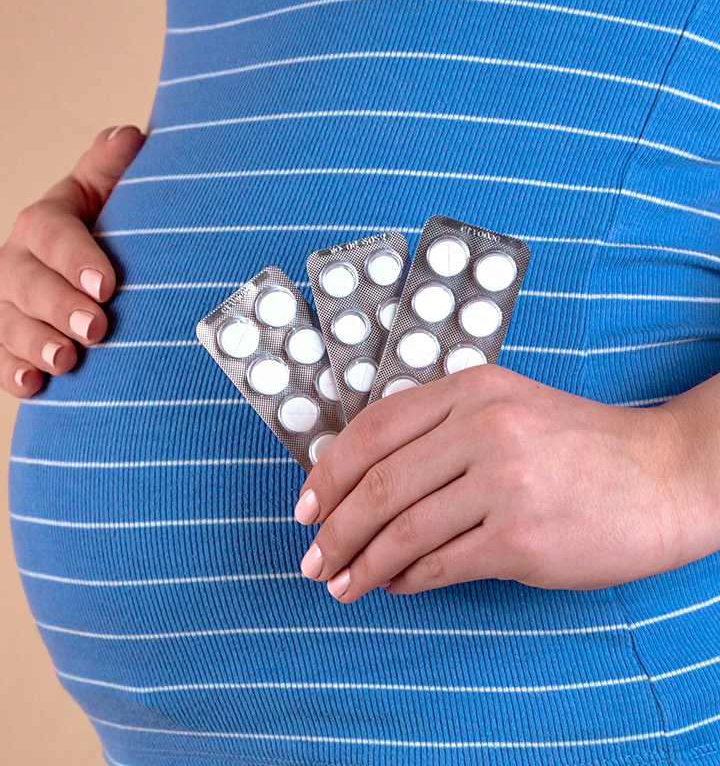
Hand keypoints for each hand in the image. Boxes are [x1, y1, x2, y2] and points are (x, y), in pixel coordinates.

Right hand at [0, 126, 144, 396]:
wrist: (94, 286)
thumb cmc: (112, 236)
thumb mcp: (113, 198)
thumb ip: (114, 169)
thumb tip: (128, 136)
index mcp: (43, 222)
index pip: (49, 232)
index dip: (75, 257)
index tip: (107, 283)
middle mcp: (14, 262)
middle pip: (26, 282)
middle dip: (60, 306)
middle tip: (97, 327)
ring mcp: (3, 307)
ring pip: (8, 324)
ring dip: (36, 343)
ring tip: (67, 361)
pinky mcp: (2, 347)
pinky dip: (12, 375)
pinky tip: (32, 386)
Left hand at [293, 365, 719, 602]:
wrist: (670, 476)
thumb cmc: (580, 448)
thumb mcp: (507, 409)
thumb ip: (437, 434)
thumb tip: (358, 491)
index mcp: (471, 391)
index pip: (371, 431)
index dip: (327, 474)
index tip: (305, 507)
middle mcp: (484, 430)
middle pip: (377, 486)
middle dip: (333, 530)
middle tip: (313, 558)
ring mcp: (504, 485)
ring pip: (401, 531)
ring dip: (360, 565)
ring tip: (340, 584)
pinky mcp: (522, 540)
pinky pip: (439, 565)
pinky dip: (405, 580)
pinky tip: (392, 585)